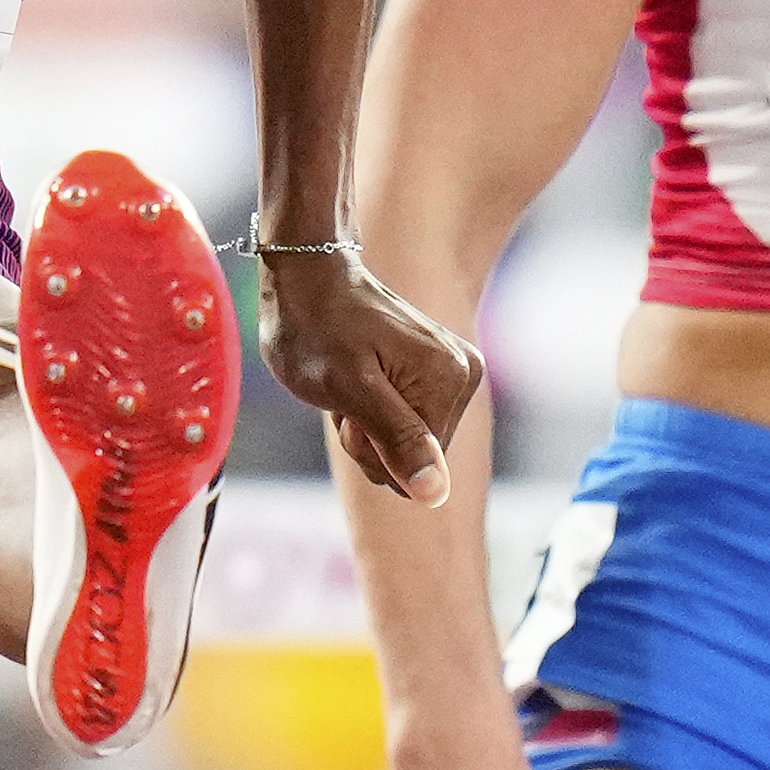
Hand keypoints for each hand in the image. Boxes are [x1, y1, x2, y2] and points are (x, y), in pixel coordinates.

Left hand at [254, 251, 480, 507]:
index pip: (416, 470)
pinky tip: (358, 378)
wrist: (307, 274)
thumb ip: (397, 440)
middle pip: (417, 458)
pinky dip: (373, 410)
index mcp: (450, 379)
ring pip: (408, 445)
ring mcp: (452, 370)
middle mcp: (463, 373)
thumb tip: (436, 495)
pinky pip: (406, 423)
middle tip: (344, 391)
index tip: (349, 403)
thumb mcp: (349, 389)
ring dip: (368, 424)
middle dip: (370, 438)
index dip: (369, 448)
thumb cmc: (316, 328)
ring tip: (348, 380)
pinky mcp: (435, 370)